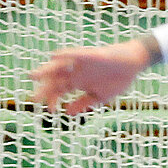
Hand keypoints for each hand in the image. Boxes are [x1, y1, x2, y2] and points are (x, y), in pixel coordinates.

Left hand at [28, 39, 153, 114]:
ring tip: (34, 76)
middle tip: (34, 98)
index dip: (52, 100)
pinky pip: (74, 54)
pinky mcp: (89, 55)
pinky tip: (54, 57)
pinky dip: (64, 55)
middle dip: (44, 89)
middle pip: (55, 80)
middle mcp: (75, 72)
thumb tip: (68, 113)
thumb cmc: (117, 79)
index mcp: (76, 82)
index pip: (59, 91)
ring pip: (59, 66)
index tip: (49, 111)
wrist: (134, 65)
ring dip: (46, 70)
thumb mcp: (100, 96)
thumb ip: (83, 103)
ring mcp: (80, 64)